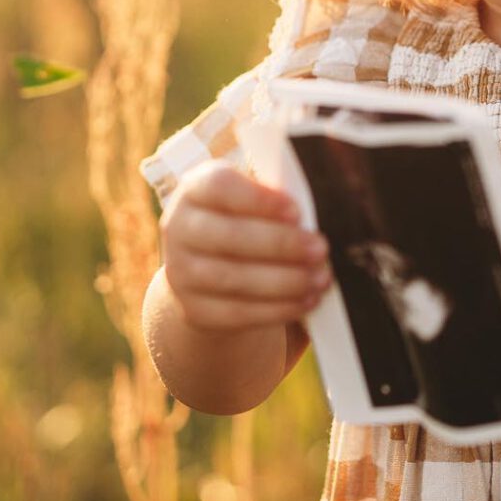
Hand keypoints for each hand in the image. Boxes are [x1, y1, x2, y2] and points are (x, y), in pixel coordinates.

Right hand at [159, 160, 332, 333]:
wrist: (210, 266)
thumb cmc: (247, 220)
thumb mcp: (255, 200)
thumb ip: (278, 201)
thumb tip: (317, 217)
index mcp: (196, 188)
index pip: (220, 187)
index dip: (260, 200)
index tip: (297, 212)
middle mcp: (179, 228)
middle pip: (229, 236)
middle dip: (281, 245)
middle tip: (321, 249)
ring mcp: (180, 272)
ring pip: (233, 278)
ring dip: (284, 281)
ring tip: (321, 279)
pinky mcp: (193, 310)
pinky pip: (236, 312)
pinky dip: (276, 309)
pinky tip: (305, 302)